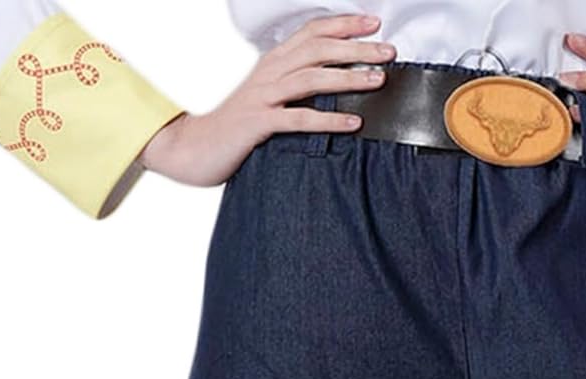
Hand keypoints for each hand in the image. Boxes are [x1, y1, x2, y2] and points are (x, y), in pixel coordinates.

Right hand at [140, 13, 395, 186]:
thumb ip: (294, 85)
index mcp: (274, 61)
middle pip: (318, 49)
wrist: (196, 147)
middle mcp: (269, 71)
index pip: (313, 32)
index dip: (344, 24)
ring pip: (312, 78)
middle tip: (389, 52)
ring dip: (348, 77)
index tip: (375, 24)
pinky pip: (299, 118)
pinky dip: (329, 119)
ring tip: (378, 82)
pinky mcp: (258, 123)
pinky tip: (353, 122)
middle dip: (357, 48)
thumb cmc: (237, 125)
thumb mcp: (267, 96)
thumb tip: (331, 82)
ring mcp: (263, 96)